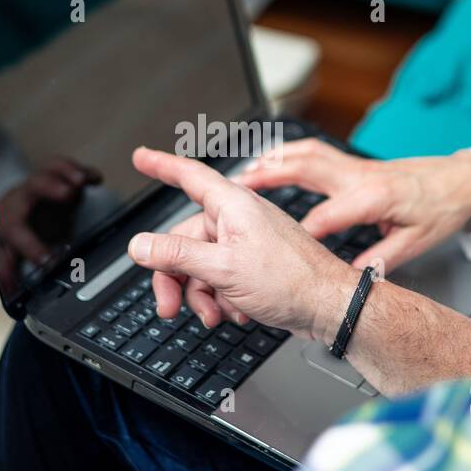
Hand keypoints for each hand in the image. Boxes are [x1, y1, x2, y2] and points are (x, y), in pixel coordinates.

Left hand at [0, 156, 101, 265]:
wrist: (4, 212)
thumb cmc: (6, 234)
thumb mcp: (2, 254)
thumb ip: (6, 268)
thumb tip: (8, 287)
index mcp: (8, 221)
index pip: (16, 231)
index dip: (32, 245)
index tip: (49, 260)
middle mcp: (21, 198)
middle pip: (32, 187)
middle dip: (49, 186)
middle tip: (68, 193)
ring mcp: (38, 186)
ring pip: (48, 171)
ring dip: (65, 172)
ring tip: (81, 180)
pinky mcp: (54, 180)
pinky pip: (64, 169)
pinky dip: (81, 171)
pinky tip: (96, 178)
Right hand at [128, 147, 358, 340]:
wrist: (331, 306)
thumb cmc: (292, 280)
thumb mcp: (223, 268)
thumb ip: (177, 255)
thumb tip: (140, 245)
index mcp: (232, 205)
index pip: (188, 176)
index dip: (161, 165)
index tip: (141, 157)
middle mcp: (238, 219)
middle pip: (184, 240)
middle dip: (175, 277)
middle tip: (169, 306)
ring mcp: (247, 242)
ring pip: (201, 265)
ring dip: (202, 295)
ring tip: (216, 314)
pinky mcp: (255, 265)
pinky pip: (221, 278)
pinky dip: (222, 298)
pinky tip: (237, 311)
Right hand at [238, 139, 470, 272]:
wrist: (459, 182)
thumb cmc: (439, 211)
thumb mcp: (416, 243)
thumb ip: (382, 261)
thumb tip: (354, 278)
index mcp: (375, 198)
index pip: (329, 215)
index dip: (302, 231)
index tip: (277, 243)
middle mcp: (359, 176)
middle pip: (306, 168)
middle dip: (269, 176)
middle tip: (239, 186)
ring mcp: (353, 165)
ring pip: (305, 153)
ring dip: (272, 160)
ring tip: (244, 172)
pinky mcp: (352, 164)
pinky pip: (312, 152)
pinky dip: (286, 155)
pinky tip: (268, 163)